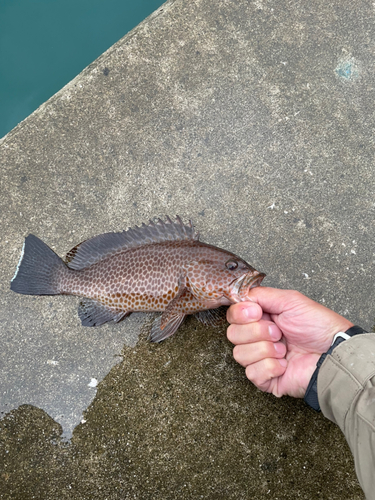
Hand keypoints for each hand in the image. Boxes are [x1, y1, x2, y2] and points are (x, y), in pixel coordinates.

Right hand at [226, 287, 352, 397]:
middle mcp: (257, 337)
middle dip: (257, 332)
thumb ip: (262, 294)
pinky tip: (284, 364)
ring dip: (265, 350)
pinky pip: (251, 372)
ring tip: (284, 349)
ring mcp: (260, 358)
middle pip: (232, 334)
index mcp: (261, 318)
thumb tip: (240, 295)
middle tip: (278, 333)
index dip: (241, 314)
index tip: (258, 313)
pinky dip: (270, 367)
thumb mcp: (290, 300)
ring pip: (239, 354)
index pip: (233, 315)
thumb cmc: (318, 327)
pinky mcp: (265, 378)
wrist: (332, 354)